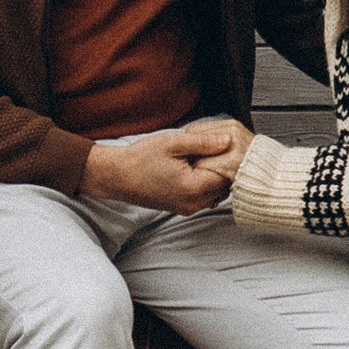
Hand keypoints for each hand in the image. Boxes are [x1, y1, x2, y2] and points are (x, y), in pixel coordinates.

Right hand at [84, 122, 247, 215]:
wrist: (117, 176)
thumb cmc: (141, 158)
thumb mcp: (173, 142)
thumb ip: (203, 142)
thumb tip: (228, 141)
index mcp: (193, 188)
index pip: (229, 175)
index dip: (231, 158)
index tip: (229, 143)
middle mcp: (193, 203)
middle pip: (225, 185)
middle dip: (225, 166)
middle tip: (217, 147)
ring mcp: (187, 208)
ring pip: (216, 192)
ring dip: (215, 174)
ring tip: (205, 155)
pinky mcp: (182, 207)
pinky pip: (204, 196)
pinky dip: (205, 181)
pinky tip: (195, 166)